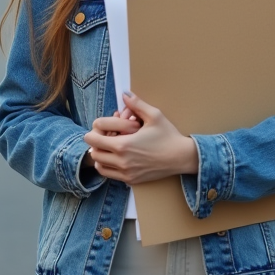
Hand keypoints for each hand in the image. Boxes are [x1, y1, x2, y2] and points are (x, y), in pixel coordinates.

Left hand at [83, 92, 198, 184]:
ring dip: (100, 155)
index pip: (93, 137)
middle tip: (105, 134)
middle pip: (93, 152)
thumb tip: (124, 94)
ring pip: (99, 165)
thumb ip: (136, 104)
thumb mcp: (154, 115)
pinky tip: (116, 157)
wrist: (181, 157)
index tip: (104, 124)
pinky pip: (109, 174)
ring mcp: (125, 172)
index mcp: (123, 144)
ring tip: (109, 146)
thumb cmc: (168, 136)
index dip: (96, 128)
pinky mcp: (131, 180)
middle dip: (96, 141)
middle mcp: (121, 161)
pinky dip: (107, 166)